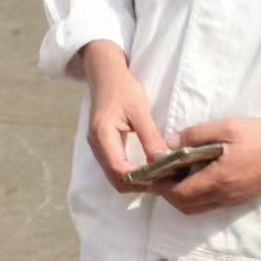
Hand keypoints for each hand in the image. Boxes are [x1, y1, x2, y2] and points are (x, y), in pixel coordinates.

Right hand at [81, 41, 168, 193]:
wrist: (105, 75)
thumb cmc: (123, 89)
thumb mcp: (140, 111)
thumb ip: (150, 138)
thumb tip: (162, 163)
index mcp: (102, 135)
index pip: (119, 171)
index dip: (141, 179)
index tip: (163, 177)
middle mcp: (96, 146)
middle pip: (116, 179)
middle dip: (140, 184)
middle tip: (164, 179)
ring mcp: (98, 147)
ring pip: (115, 176)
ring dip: (137, 181)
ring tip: (159, 175)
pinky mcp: (103, 147)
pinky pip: (116, 168)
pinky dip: (132, 173)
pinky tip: (148, 168)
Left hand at [155, 117, 260, 214]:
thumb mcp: (226, 128)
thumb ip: (194, 136)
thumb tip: (167, 144)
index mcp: (218, 180)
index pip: (179, 193)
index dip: (160, 185)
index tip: (149, 172)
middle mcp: (224, 196)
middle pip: (185, 205)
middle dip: (166, 192)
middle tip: (157, 172)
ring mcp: (233, 200)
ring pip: (196, 207)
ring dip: (180, 196)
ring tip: (172, 174)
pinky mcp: (240, 198)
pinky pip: (209, 204)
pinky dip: (195, 195)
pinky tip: (193, 176)